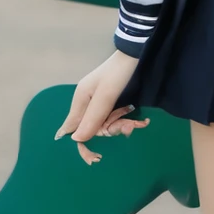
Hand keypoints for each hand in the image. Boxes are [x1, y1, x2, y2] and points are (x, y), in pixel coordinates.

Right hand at [55, 50, 148, 164]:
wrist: (136, 54)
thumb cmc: (118, 73)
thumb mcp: (105, 96)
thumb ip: (92, 117)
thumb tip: (75, 139)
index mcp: (81, 100)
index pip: (74, 129)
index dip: (82, 144)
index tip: (94, 159)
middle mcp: (88, 103)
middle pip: (93, 128)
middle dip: (111, 130)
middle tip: (128, 128)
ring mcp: (101, 103)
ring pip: (107, 124)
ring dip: (122, 125)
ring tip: (137, 123)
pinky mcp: (113, 102)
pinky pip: (116, 118)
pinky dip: (126, 120)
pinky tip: (139, 120)